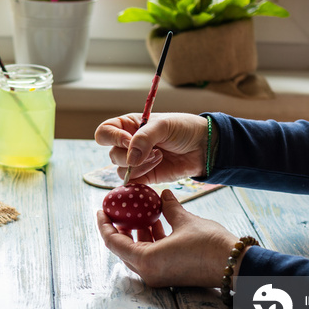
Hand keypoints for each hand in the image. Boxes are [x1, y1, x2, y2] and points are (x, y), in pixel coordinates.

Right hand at [94, 112, 208, 183]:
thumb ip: (144, 138)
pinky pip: (132, 183)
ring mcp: (136, 162)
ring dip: (140, 166)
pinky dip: (140, 179)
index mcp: (128, 126)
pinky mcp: (145, 177)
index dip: (112, 138)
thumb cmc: (184, 129)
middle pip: (112, 154)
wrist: (203, 147)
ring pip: (121, 170)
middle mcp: (128, 144)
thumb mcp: (164, 125)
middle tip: (154, 150)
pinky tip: (156, 168)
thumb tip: (131, 158)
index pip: (105, 132)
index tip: (129, 141)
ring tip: (160, 157)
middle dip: (131, 155)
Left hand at [96, 189, 239, 287]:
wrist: (237, 265)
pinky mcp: (170, 274)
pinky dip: (149, 240)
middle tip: (117, 210)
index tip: (100, 209)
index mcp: (146, 260)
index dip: (105, 224)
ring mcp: (159, 276)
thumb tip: (162, 194)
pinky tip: (156, 222)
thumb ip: (168, 207)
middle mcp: (149, 272)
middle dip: (119, 228)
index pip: (113, 242)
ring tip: (138, 213)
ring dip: (136, 233)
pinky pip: (151, 256)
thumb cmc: (210, 244)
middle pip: (122, 249)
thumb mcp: (185, 220)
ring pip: (137, 252)